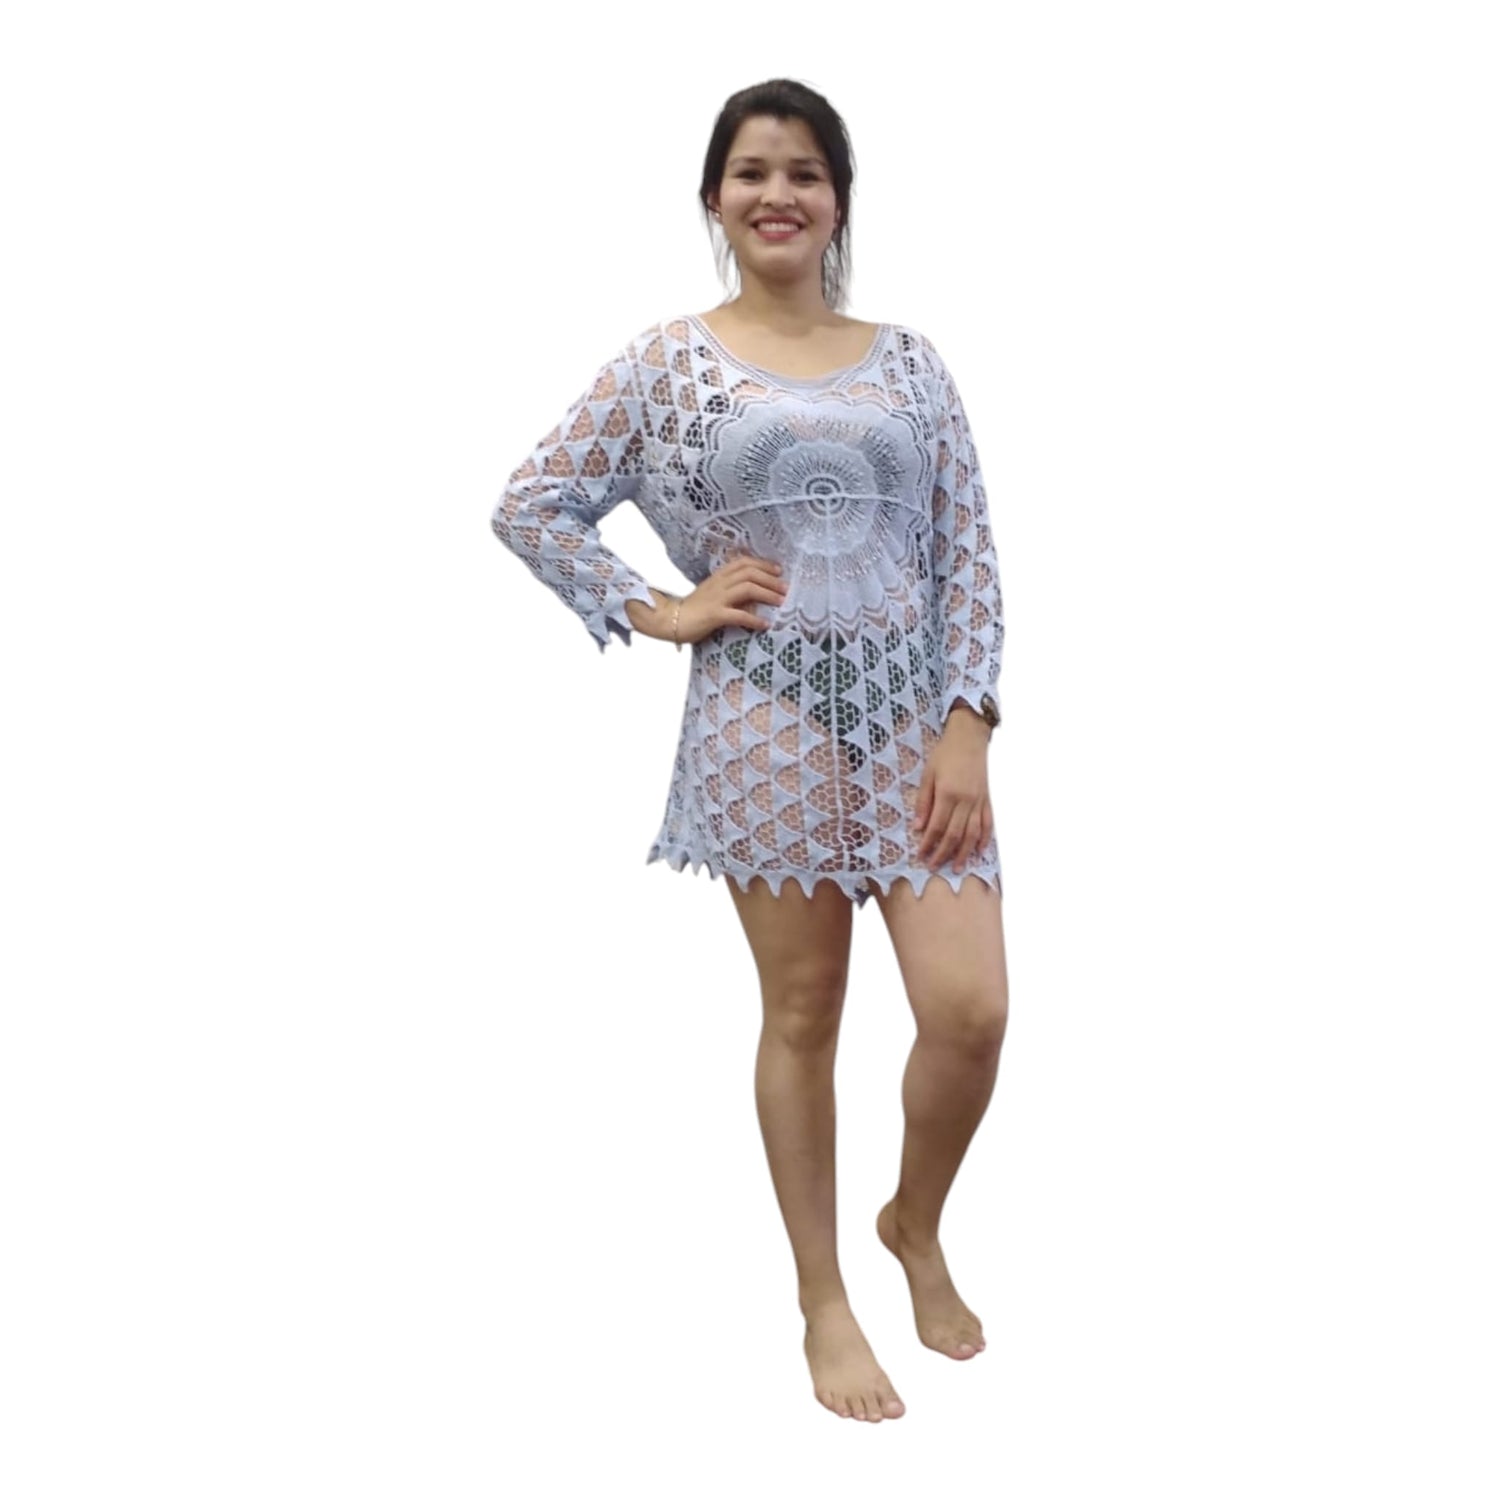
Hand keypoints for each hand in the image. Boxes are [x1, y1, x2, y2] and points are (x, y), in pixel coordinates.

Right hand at [676, 553, 788, 643]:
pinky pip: (738, 615)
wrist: (671, 620)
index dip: (763, 564)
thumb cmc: (694, 609)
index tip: (779, 570)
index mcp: (719, 576)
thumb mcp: (713, 593)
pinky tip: (766, 625)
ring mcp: (716, 598)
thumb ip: (730, 589)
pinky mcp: (714, 615)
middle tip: (786, 588)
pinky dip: (754, 620)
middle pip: (749, 573)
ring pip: (747, 589)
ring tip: (781, 602)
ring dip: (767, 594)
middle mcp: (719, 583)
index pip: (744, 562)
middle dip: (770, 579)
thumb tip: (754, 593)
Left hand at [913, 718, 992, 873]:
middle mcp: (965, 801)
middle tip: (934, 868)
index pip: (936, 827)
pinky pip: (987, 824)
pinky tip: (979, 851)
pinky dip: (984, 840)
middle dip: (943, 854)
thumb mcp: (927, 774)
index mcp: (947, 794)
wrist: (969, 737)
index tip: (921, 856)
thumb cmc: (945, 754)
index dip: (928, 844)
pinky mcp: (987, 800)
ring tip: (957, 867)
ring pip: (972, 834)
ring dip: (964, 853)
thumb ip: (923, 801)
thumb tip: (918, 827)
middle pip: (954, 835)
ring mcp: (979, 801)